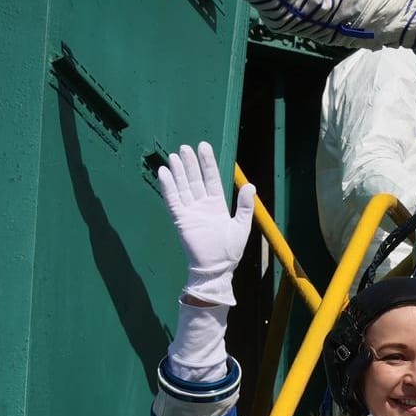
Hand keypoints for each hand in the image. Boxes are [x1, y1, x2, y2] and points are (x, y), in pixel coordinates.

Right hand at [158, 141, 255, 305]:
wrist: (216, 269)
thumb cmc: (230, 251)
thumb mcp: (242, 226)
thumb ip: (245, 206)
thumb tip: (250, 185)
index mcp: (217, 205)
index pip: (211, 178)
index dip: (207, 163)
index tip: (203, 146)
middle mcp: (202, 205)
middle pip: (194, 179)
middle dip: (190, 163)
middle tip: (185, 147)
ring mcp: (190, 211)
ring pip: (183, 187)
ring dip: (178, 171)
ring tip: (174, 155)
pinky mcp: (180, 220)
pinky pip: (173, 200)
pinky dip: (168, 187)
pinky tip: (164, 173)